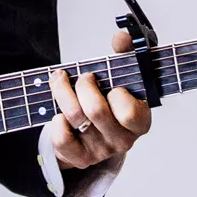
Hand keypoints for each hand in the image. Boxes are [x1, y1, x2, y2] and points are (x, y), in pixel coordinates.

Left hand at [46, 30, 151, 171]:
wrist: (93, 128)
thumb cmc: (111, 98)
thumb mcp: (123, 74)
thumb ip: (126, 52)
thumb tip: (121, 38)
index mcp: (140, 121)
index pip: (130, 113)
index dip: (118, 95)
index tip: (114, 85)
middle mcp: (123, 140)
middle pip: (96, 111)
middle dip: (84, 85)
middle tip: (84, 78)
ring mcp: (101, 151)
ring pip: (75, 117)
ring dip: (63, 92)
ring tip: (62, 82)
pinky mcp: (80, 158)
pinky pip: (62, 139)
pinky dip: (56, 121)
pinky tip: (59, 113)